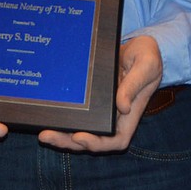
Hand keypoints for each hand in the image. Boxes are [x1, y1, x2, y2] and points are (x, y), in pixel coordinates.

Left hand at [38, 35, 162, 152]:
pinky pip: (76, 114)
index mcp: (129, 114)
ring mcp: (100, 110)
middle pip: (92, 140)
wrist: (139, 46)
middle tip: (48, 136)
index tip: (80, 137)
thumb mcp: (145, 66)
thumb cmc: (147, 56)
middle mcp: (114, 117)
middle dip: (69, 142)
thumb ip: (134, 85)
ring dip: (62, 135)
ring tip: (43, 133)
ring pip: (80, 130)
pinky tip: (46, 116)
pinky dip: (62, 118)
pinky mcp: (90, 100)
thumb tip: (122, 107)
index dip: (98, 143)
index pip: (116, 140)